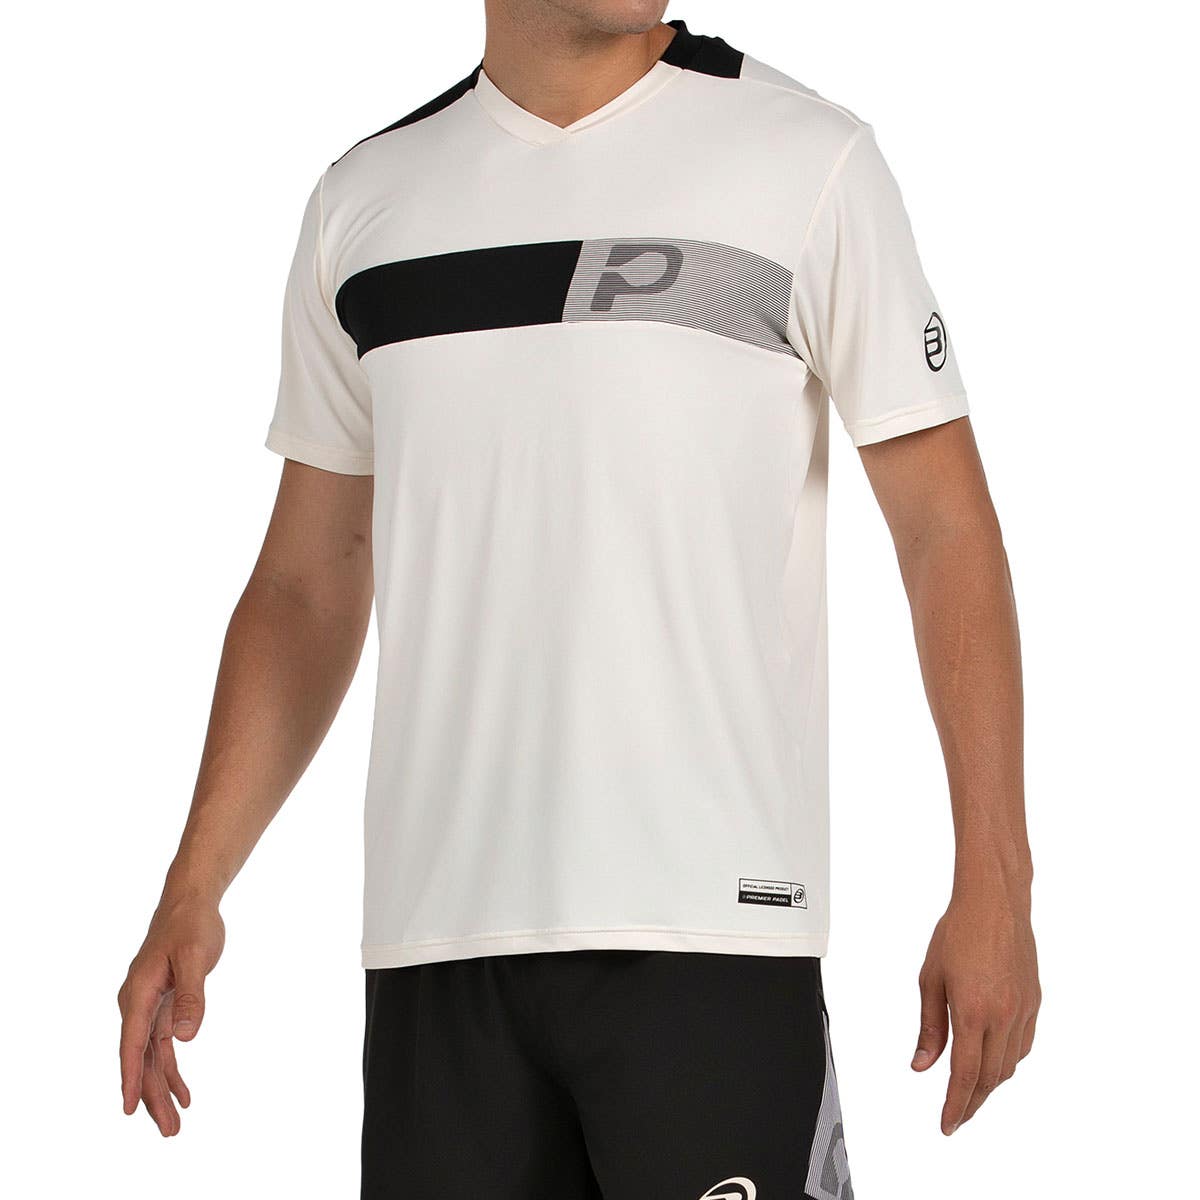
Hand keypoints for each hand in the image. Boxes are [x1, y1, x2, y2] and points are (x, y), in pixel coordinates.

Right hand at [118, 893, 224, 1134]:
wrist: (190, 902)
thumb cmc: (191, 926)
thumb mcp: (196, 957)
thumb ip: (193, 996)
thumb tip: (186, 1038)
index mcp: (139, 993)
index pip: (133, 1042)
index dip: (132, 1076)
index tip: (129, 1108)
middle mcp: (138, 1004)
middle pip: (141, 1058)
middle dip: (151, 1096)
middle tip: (170, 1131)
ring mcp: (149, 1006)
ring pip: (151, 1057)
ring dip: (161, 1089)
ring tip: (175, 1123)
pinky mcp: (164, 1005)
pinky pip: (162, 1045)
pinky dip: (171, 1068)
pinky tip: (184, 1092)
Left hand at [912, 886, 1039, 1133]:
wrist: (995, 902)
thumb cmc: (957, 933)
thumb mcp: (930, 979)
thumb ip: (929, 1026)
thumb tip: (922, 1065)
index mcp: (973, 1010)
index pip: (965, 1074)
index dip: (956, 1105)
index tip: (947, 1125)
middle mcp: (1003, 1015)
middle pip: (990, 1078)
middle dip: (972, 1102)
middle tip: (956, 1116)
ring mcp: (1023, 1010)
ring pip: (1009, 1065)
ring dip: (990, 1084)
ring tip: (971, 1093)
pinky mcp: (1034, 1002)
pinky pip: (1023, 1045)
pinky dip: (1007, 1061)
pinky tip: (993, 1061)